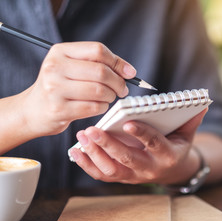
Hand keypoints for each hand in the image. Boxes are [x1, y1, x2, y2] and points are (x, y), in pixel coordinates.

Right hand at [19, 42, 135, 136]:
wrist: (33, 110)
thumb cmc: (60, 87)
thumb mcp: (73, 67)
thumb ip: (99, 64)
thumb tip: (129, 71)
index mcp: (60, 51)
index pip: (98, 50)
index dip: (118, 62)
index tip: (129, 73)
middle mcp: (55, 67)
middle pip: (101, 72)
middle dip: (118, 82)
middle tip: (122, 89)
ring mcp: (55, 89)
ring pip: (99, 91)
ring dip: (111, 96)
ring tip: (109, 97)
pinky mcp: (59, 109)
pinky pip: (94, 107)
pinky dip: (103, 107)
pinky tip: (99, 106)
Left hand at [70, 109, 207, 184]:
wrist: (171, 170)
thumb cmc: (176, 145)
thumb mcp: (187, 134)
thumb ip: (191, 119)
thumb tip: (202, 103)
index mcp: (167, 155)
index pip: (154, 143)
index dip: (142, 134)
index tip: (128, 122)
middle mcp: (149, 168)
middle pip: (127, 159)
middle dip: (109, 145)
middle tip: (93, 130)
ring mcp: (134, 175)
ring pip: (112, 170)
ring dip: (94, 154)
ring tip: (82, 137)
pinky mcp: (122, 178)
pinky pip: (102, 175)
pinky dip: (87, 164)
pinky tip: (76, 151)